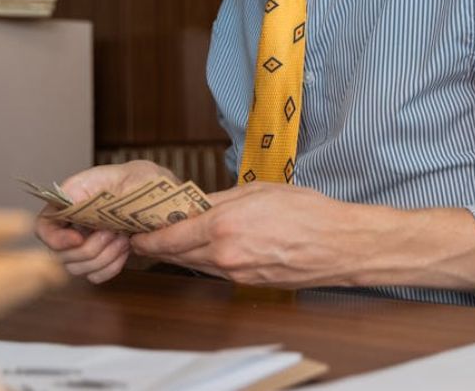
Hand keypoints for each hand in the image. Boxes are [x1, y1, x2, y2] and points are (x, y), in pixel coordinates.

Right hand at [33, 159, 177, 283]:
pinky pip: (95, 276)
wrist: (166, 200)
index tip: (79, 237)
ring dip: (103, 257)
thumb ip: (94, 184)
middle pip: (60, 255)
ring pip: (77, 269)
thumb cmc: (143, 181)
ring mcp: (83, 245)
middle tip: (114, 231)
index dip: (55, 238)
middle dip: (90, 248)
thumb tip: (66, 200)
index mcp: (70, 201)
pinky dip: (112, 266)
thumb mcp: (124, 174)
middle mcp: (71, 225)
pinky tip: (126, 249)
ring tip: (123, 237)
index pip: (43, 227)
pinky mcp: (99, 260)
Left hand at [129, 182, 376, 287]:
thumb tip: (197, 204)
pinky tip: (208, 247)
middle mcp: (224, 255)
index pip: (170, 236)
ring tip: (173, 238)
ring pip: (196, 264)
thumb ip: (221, 199)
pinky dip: (206, 259)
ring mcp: (236, 274)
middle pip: (178, 253)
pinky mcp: (248, 283)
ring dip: (182, 252)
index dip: (148, 235)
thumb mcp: (258, 191)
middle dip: (160, 244)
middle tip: (146, 234)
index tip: (136, 230)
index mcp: (223, 227)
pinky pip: (217, 271)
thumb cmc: (307, 212)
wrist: (339, 245)